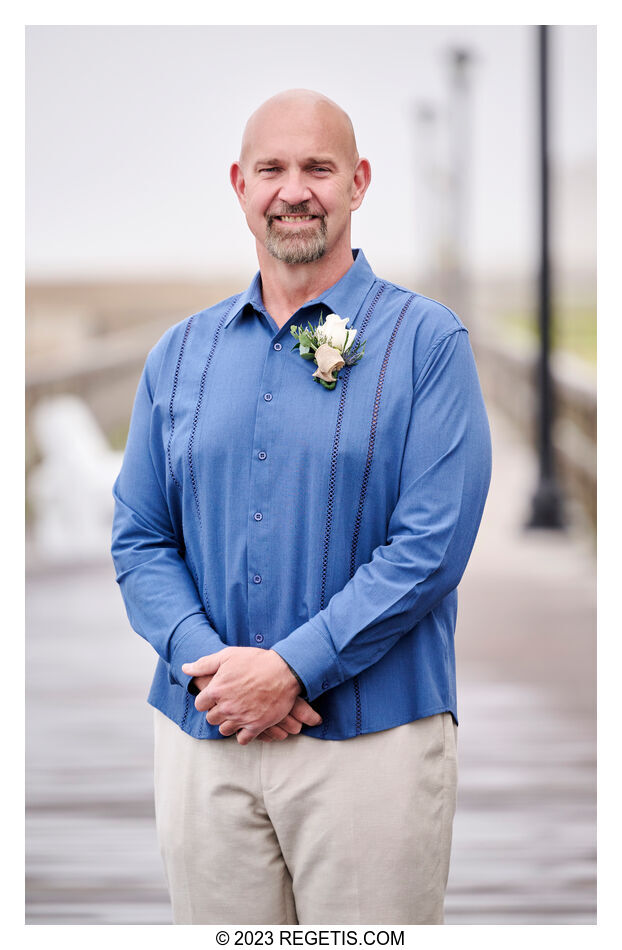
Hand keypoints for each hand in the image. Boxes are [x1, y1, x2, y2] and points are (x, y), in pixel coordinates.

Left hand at [182, 647, 319, 743]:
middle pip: (211, 718)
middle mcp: (226, 707)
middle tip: (228, 703)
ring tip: (237, 714)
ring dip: (229, 723)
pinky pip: (242, 739)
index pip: (200, 704)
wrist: (284, 670)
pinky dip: (243, 734)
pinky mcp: (256, 726)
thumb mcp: (227, 656)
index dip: (207, 700)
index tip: (216, 696)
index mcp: (216, 690)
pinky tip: (247, 724)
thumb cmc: (255, 660)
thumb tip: (185, 668)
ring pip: (224, 730)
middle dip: (217, 712)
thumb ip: (204, 664)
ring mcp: (241, 718)